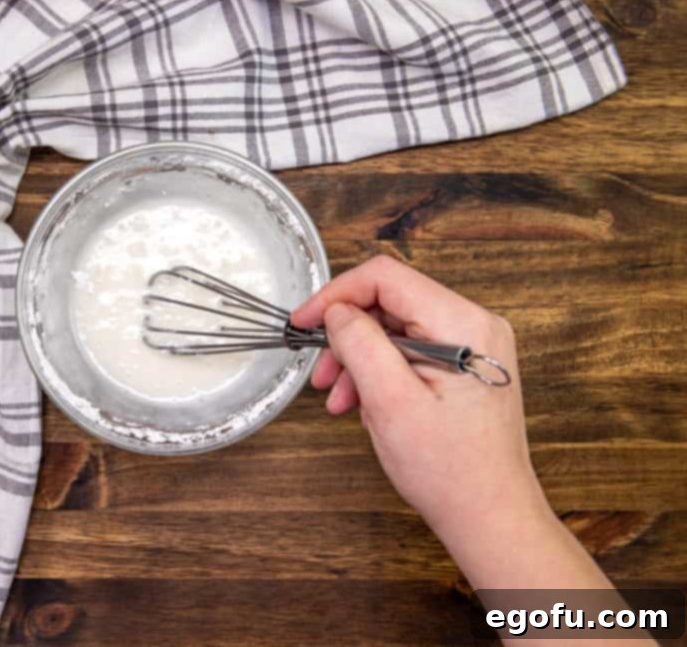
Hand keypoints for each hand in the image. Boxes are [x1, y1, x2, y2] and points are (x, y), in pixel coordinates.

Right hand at [291, 255, 547, 536]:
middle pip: (389, 303)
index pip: (386, 278)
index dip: (336, 294)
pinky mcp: (466, 366)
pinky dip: (380, 374)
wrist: (489, 516)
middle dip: (347, 337)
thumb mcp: (391, 402)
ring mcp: (473, 346)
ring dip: (359, 361)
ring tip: (340, 401)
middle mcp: (475, 325)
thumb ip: (360, 344)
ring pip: (395, 330)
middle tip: (321, 375)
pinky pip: (410, 352)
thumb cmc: (451, 471)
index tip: (304, 322)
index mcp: (463, 325)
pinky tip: (365, 406)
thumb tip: (337, 311)